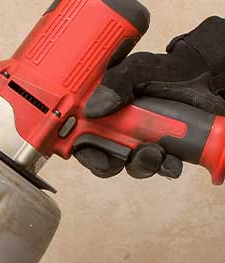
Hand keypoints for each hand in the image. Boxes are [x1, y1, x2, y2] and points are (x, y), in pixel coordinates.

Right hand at [77, 16, 224, 179]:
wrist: (205, 75)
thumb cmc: (166, 70)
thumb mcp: (137, 69)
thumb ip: (115, 83)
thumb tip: (94, 108)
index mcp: (104, 113)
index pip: (81, 138)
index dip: (83, 151)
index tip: (94, 155)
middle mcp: (119, 131)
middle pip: (104, 159)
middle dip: (114, 163)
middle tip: (128, 155)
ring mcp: (142, 142)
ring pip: (133, 167)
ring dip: (143, 165)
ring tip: (157, 153)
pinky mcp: (165, 150)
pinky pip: (161, 168)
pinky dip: (166, 168)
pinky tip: (173, 160)